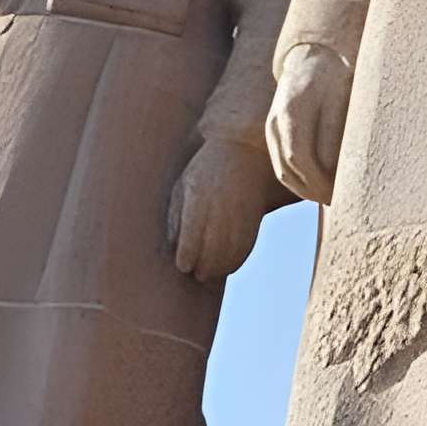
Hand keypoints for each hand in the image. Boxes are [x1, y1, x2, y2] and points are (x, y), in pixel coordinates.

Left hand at [168, 137, 276, 282]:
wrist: (246, 152)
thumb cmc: (207, 168)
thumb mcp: (184, 182)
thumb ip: (175, 212)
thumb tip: (172, 244)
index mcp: (199, 196)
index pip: (193, 236)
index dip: (187, 257)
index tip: (183, 266)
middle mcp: (221, 206)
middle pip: (213, 249)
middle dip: (204, 267)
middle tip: (195, 274)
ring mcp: (240, 213)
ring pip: (231, 251)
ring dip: (219, 268)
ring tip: (208, 273)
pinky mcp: (254, 218)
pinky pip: (246, 247)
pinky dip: (235, 261)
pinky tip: (226, 266)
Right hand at [265, 43, 353, 204]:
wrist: (315, 57)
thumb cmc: (337, 75)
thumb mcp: (344, 97)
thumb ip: (338, 131)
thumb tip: (340, 169)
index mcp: (292, 111)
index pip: (299, 158)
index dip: (321, 181)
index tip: (343, 192)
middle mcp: (276, 121)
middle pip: (290, 170)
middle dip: (316, 191)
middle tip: (342, 202)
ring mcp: (272, 128)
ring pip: (284, 172)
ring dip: (307, 190)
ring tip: (332, 199)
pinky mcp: (274, 132)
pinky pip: (283, 166)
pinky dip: (300, 181)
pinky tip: (320, 187)